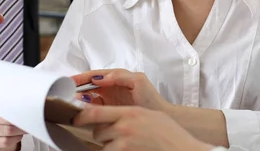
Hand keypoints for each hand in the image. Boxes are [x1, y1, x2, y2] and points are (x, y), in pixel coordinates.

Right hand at [72, 69, 169, 111]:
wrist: (158, 116)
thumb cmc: (150, 97)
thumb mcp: (137, 80)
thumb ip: (119, 76)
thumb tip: (100, 77)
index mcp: (115, 77)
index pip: (94, 75)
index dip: (82, 77)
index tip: (71, 80)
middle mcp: (110, 87)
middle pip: (89, 85)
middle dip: (78, 87)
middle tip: (66, 90)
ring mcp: (109, 100)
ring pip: (89, 97)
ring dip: (80, 98)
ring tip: (72, 100)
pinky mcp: (109, 111)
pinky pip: (94, 108)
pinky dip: (87, 108)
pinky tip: (83, 109)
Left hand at [73, 106, 213, 150]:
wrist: (182, 149)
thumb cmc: (170, 133)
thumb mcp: (148, 115)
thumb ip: (129, 114)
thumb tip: (112, 116)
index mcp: (130, 112)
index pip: (95, 112)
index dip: (81, 116)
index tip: (76, 118)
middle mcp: (124, 127)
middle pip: (97, 131)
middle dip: (101, 134)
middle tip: (113, 135)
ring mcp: (124, 144)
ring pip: (104, 145)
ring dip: (109, 145)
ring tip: (127, 144)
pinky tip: (130, 149)